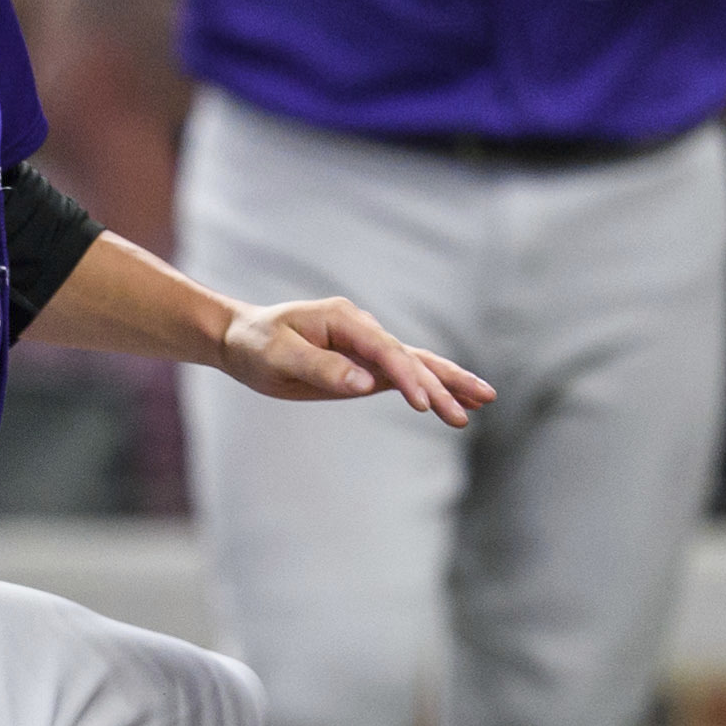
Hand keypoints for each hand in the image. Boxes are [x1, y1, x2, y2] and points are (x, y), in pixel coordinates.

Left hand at [219, 298, 491, 427]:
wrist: (239, 340)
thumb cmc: (254, 345)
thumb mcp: (279, 356)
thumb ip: (321, 368)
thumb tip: (364, 383)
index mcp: (343, 320)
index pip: (384, 350)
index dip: (406, 377)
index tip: (423, 405)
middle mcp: (362, 328)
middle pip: (410, 357)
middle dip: (443, 382)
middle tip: (475, 406)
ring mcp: (366, 346)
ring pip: (414, 364)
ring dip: (447, 383)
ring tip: (486, 399)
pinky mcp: (363, 364)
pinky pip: (402, 375)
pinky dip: (429, 385)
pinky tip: (454, 399)